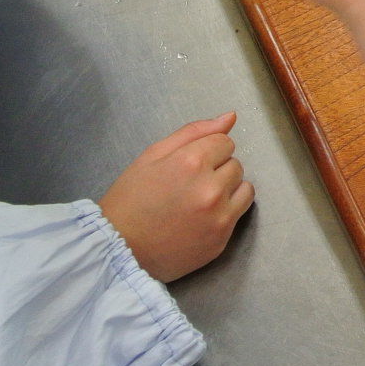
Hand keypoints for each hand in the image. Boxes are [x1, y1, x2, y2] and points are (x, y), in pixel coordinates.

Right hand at [99, 113, 254, 282]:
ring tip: (199, 200)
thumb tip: (230, 117)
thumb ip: (194, 132)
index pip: (225, 142)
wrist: (120, 247)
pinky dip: (226, 211)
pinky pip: (240, 213)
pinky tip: (201, 217)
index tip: (189, 165)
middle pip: (236, 165)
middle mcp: (211, 189)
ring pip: (245, 188)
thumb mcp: (153, 154)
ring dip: (228, 189)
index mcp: (192, 162)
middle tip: (189, 184)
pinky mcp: (222, 239)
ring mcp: (219, 216)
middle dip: (217, 170)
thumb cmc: (131, 199)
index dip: (207, 151)